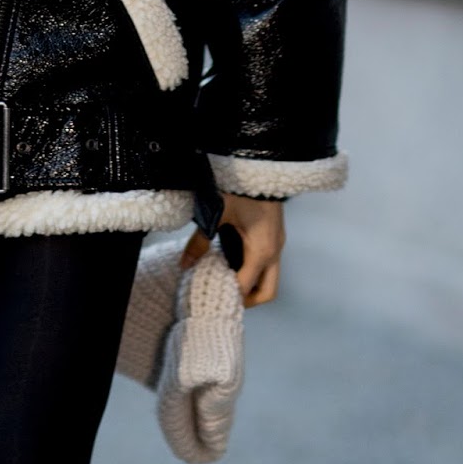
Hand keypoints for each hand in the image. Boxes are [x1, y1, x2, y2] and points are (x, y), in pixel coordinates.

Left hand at [179, 192, 284, 306]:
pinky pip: (267, 263)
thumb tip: (184, 264)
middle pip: (267, 291)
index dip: (229, 295)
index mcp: (262, 251)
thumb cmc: (241, 187)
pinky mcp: (275, 235)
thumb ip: (201, 241)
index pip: (246, 286)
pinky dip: (253, 269)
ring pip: (269, 277)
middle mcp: (274, 251)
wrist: (262, 163)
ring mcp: (277, 243)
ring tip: (225, 280)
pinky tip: (232, 261)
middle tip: (224, 298)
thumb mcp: (217, 213)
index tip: (211, 298)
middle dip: (247, 300)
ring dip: (251, 284)